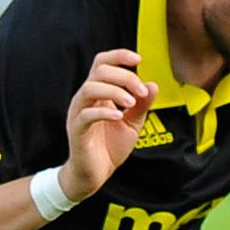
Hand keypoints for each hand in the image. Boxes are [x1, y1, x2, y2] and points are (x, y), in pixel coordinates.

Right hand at [62, 48, 152, 197]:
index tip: (138, 59)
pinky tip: (120, 116)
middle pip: (99, 71)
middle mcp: (85, 99)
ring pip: (90, 88)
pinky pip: (86, 114)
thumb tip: (153, 84)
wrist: (96, 174)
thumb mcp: (133, 123)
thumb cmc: (110, 146)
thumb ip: (142, 105)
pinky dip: (104, 112)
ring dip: (115, 91)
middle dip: (125, 77)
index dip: (118, 56)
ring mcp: (79, 113)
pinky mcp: (76, 130)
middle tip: (141, 92)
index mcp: (98, 93)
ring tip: (131, 103)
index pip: (102, 63)